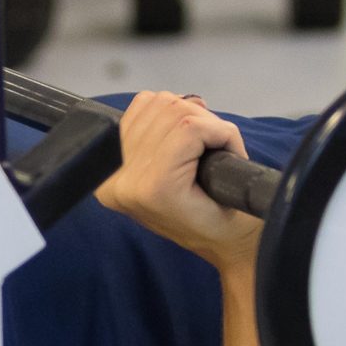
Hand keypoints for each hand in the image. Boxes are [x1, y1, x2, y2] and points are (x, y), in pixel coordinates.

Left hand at [95, 92, 261, 271]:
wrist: (218, 242)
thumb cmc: (231, 218)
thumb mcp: (234, 182)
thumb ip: (219, 138)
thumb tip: (196, 105)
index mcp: (151, 189)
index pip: (187, 126)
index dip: (219, 131)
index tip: (230, 150)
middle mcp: (122, 180)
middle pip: (169, 109)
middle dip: (203, 121)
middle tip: (215, 145)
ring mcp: (112, 172)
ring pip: (155, 104)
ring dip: (185, 114)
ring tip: (198, 141)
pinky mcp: (111, 165)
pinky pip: (138, 111)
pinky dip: (164, 113)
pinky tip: (177, 135)